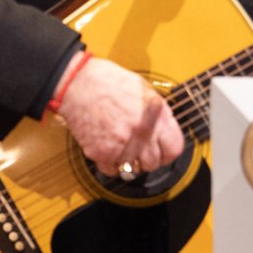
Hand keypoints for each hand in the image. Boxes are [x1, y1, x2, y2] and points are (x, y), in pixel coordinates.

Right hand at [52, 53, 184, 176]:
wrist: (78, 83)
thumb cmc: (108, 81)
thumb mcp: (144, 89)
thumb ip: (158, 111)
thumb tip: (165, 127)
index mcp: (155, 115)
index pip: (174, 149)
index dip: (168, 150)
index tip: (163, 150)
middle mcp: (141, 132)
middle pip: (154, 163)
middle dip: (149, 157)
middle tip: (141, 148)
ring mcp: (122, 144)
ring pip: (134, 169)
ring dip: (130, 161)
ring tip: (123, 145)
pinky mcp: (102, 153)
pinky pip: (112, 170)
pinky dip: (111, 163)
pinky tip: (109, 148)